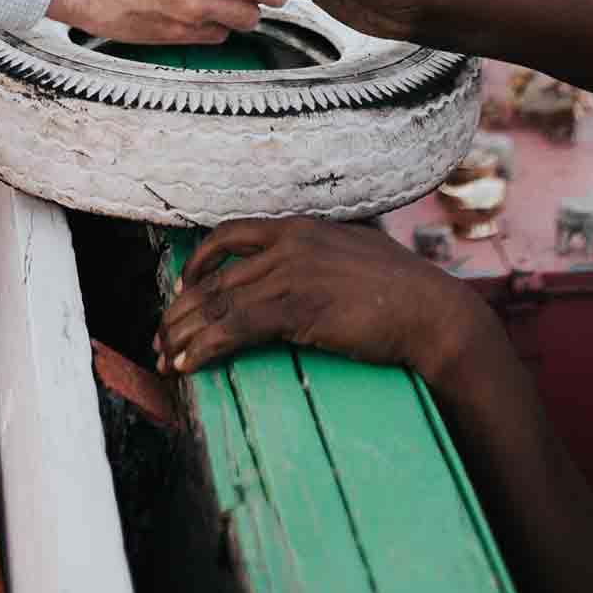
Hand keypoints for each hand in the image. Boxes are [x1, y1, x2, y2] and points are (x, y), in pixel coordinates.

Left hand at [154, 218, 492, 384]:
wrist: (432, 311)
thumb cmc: (402, 290)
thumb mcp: (353, 255)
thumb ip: (319, 256)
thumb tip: (302, 275)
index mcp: (300, 227)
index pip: (230, 234)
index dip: (199, 262)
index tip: (183, 286)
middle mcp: (288, 244)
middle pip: (214, 276)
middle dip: (179, 310)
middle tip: (160, 336)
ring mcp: (289, 274)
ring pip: (216, 304)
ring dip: (182, 335)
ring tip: (165, 359)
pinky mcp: (295, 308)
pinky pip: (233, 328)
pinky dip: (204, 348)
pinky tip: (189, 365)